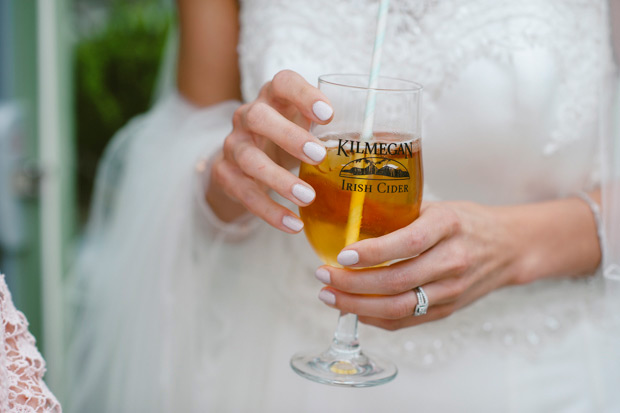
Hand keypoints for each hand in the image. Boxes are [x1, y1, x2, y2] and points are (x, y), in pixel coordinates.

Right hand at [208, 70, 333, 231]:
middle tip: (318, 157)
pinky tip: (293, 224)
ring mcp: (233, 145)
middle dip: (288, 136)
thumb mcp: (308, 128)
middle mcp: (248, 116)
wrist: (244, 163)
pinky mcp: (224, 174)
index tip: (328, 115)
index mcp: (274, 97)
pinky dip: (269, 210)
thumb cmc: (289, 139)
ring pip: (248, 158)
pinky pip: (244, 192)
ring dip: (278, 179)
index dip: (304, 95)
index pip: (284, 82)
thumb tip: (390, 145)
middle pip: (259, 118)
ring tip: (308, 197)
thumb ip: (338, 133)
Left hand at [314, 202, 526, 330]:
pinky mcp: (448, 310)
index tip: (341, 254)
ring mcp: (452, 290)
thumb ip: (400, 215)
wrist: (509, 247)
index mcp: (449, 226)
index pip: (409, 243)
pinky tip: (354, 309)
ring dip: (357, 306)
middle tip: (323, 276)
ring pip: (399, 308)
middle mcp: (453, 261)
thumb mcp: (437, 207)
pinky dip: (375, 318)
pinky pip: (407, 321)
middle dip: (352, 284)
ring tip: (329, 296)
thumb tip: (348, 221)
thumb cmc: (466, 222)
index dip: (373, 252)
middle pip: (397, 282)